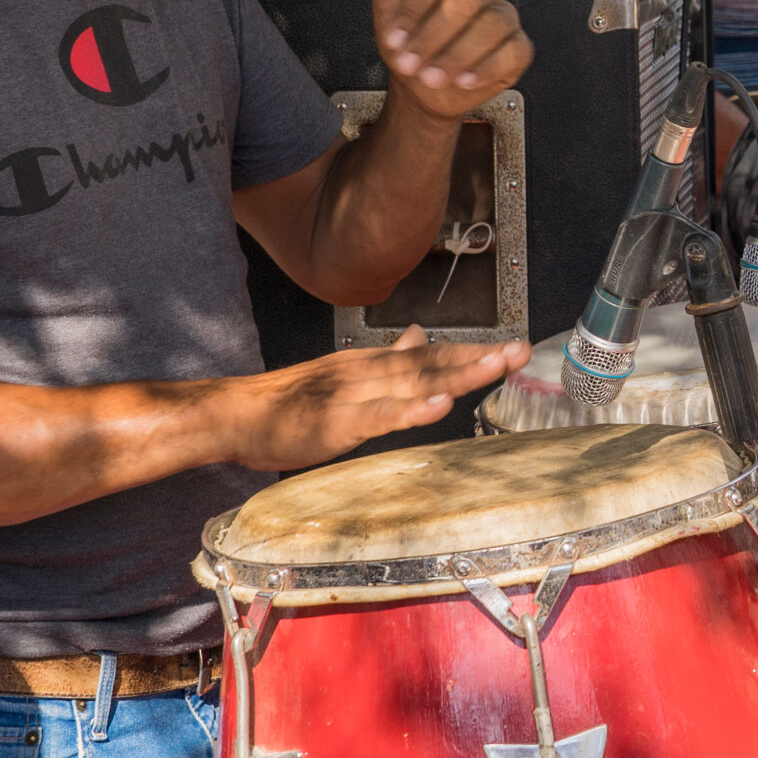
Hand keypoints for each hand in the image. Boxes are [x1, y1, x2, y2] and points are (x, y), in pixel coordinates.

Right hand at [228, 327, 531, 470]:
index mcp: (370, 364)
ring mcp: (353, 394)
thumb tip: (421, 336)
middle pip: (431, 363)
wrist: (235, 414)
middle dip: (479, 357)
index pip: (430, 356)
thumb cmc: (287, 402)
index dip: (471, 352)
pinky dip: (412, 409)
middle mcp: (367, 371)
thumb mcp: (343, 375)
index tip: (512, 348)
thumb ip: (386, 360)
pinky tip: (440, 404)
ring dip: (457, 374)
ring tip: (496, 367)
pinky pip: (380, 414)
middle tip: (522, 351)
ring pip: (413, 382)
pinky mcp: (337, 421)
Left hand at [363, 0, 532, 122]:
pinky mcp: (519, 45)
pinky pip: (513, 50)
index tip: (394, 39)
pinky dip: (486, 68)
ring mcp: (504, 15)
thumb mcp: (389, 3)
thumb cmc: (408, 42)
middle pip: (465, 1)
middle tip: (409, 64)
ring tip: (432, 77)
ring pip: (492, 25)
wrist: (423, 88)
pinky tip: (464, 80)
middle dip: (433, 37)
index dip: (414, 11)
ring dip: (457, 56)